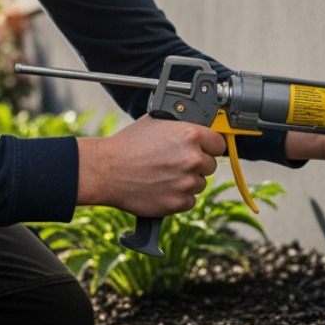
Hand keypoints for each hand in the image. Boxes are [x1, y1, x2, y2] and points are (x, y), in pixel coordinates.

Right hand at [75, 115, 224, 215]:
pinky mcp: (178, 202)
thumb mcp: (157, 123)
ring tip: (164, 175)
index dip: (210, 146)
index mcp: (190, 135)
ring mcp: (186, 182)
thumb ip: (182, 127)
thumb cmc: (127, 145)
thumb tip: (197, 129)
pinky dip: (178, 197)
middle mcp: (193, 159)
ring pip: (199, 184)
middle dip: (197, 165)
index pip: (219, 143)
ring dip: (187, 182)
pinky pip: (189, 201)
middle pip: (210, 165)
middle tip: (175, 163)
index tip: (205, 150)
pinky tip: (162, 188)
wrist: (106, 170)